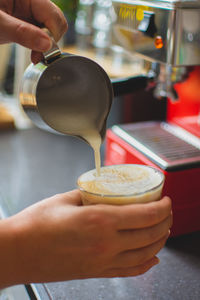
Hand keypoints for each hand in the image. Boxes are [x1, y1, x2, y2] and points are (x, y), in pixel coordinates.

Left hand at [0, 0, 66, 62]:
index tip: (42, 54)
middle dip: (52, 40)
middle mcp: (31, 3)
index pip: (53, 15)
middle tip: (39, 56)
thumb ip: (21, 32)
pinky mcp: (25, 24)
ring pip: (51, 29)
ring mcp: (28, 13)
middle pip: (57, 22)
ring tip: (35, 56)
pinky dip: (41, 46)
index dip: (52, 36)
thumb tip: (47, 44)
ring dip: (47, 45)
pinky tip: (34, 53)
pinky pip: (42, 34)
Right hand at [0, 190, 171, 287]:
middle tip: (167, 211)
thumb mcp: (66, 199)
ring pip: (145, 254)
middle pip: (150, 235)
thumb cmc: (36, 225)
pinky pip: (130, 271)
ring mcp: (102, 262)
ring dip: (160, 241)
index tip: (165, 199)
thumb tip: (103, 191)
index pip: (145, 215)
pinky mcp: (96, 272)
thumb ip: (91, 194)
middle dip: (166, 221)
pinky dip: (146, 264)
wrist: (18, 252)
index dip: (162, 207)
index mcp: (99, 221)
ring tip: (164, 230)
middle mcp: (106, 244)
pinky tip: (152, 258)